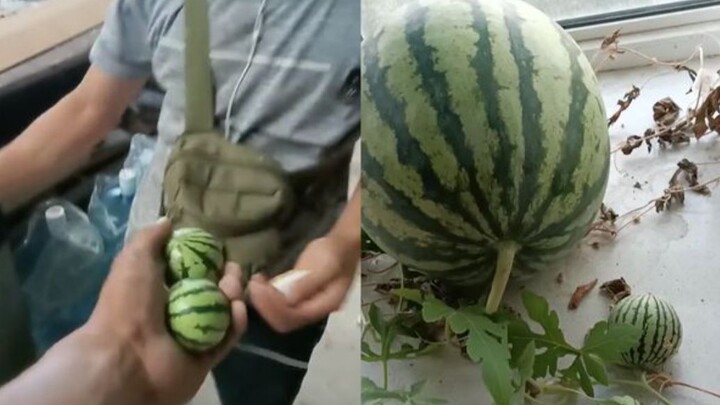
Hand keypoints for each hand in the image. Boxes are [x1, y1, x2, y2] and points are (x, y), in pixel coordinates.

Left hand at [75, 218, 247, 404]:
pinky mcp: (209, 355)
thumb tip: (169, 221)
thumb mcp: (134, 259)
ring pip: (226, 310)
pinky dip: (237, 322)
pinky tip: (237, 309)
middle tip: (231, 271)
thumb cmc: (128, 303)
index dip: (211, 259)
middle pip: (216, 288)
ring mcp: (196, 334)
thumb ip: (151, 237)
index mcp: (162, 289)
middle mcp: (181, 310)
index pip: (196, 270)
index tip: (221, 250)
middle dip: (229, 276)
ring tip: (230, 290)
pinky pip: (229, 335)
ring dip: (234, 295)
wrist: (127, 354)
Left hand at [249, 234, 358, 332]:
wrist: (343, 244)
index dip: (272, 306)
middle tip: (253, 285)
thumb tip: (284, 298)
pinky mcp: (301, 299)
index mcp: (325, 305)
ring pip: (281, 315)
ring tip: (255, 282)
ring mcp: (308, 306)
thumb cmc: (335, 251)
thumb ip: (307, 282)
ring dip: (264, 302)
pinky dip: (268, 297)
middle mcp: (316, 311)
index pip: (293, 316)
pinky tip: (263, 283)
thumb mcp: (324, 263)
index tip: (257, 286)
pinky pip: (281, 306)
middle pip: (284, 320)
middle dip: (265, 306)